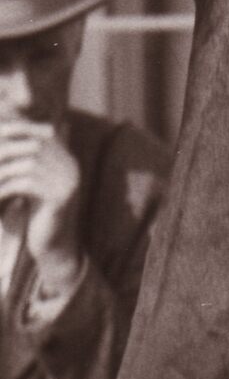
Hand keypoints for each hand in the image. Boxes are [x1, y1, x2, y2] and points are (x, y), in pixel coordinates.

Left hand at [0, 119, 83, 288]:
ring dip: (2, 170)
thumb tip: (7, 138)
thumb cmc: (37, 214)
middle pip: (35, 146)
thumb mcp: (33, 185)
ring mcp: (68, 182)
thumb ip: (26, 164)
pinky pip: (27, 184)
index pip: (42, 134)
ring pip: (29, 164)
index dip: (17, 133)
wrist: (54, 245)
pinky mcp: (60, 199)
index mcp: (67, 161)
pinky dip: (6, 187)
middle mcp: (71, 167)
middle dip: (6, 151)